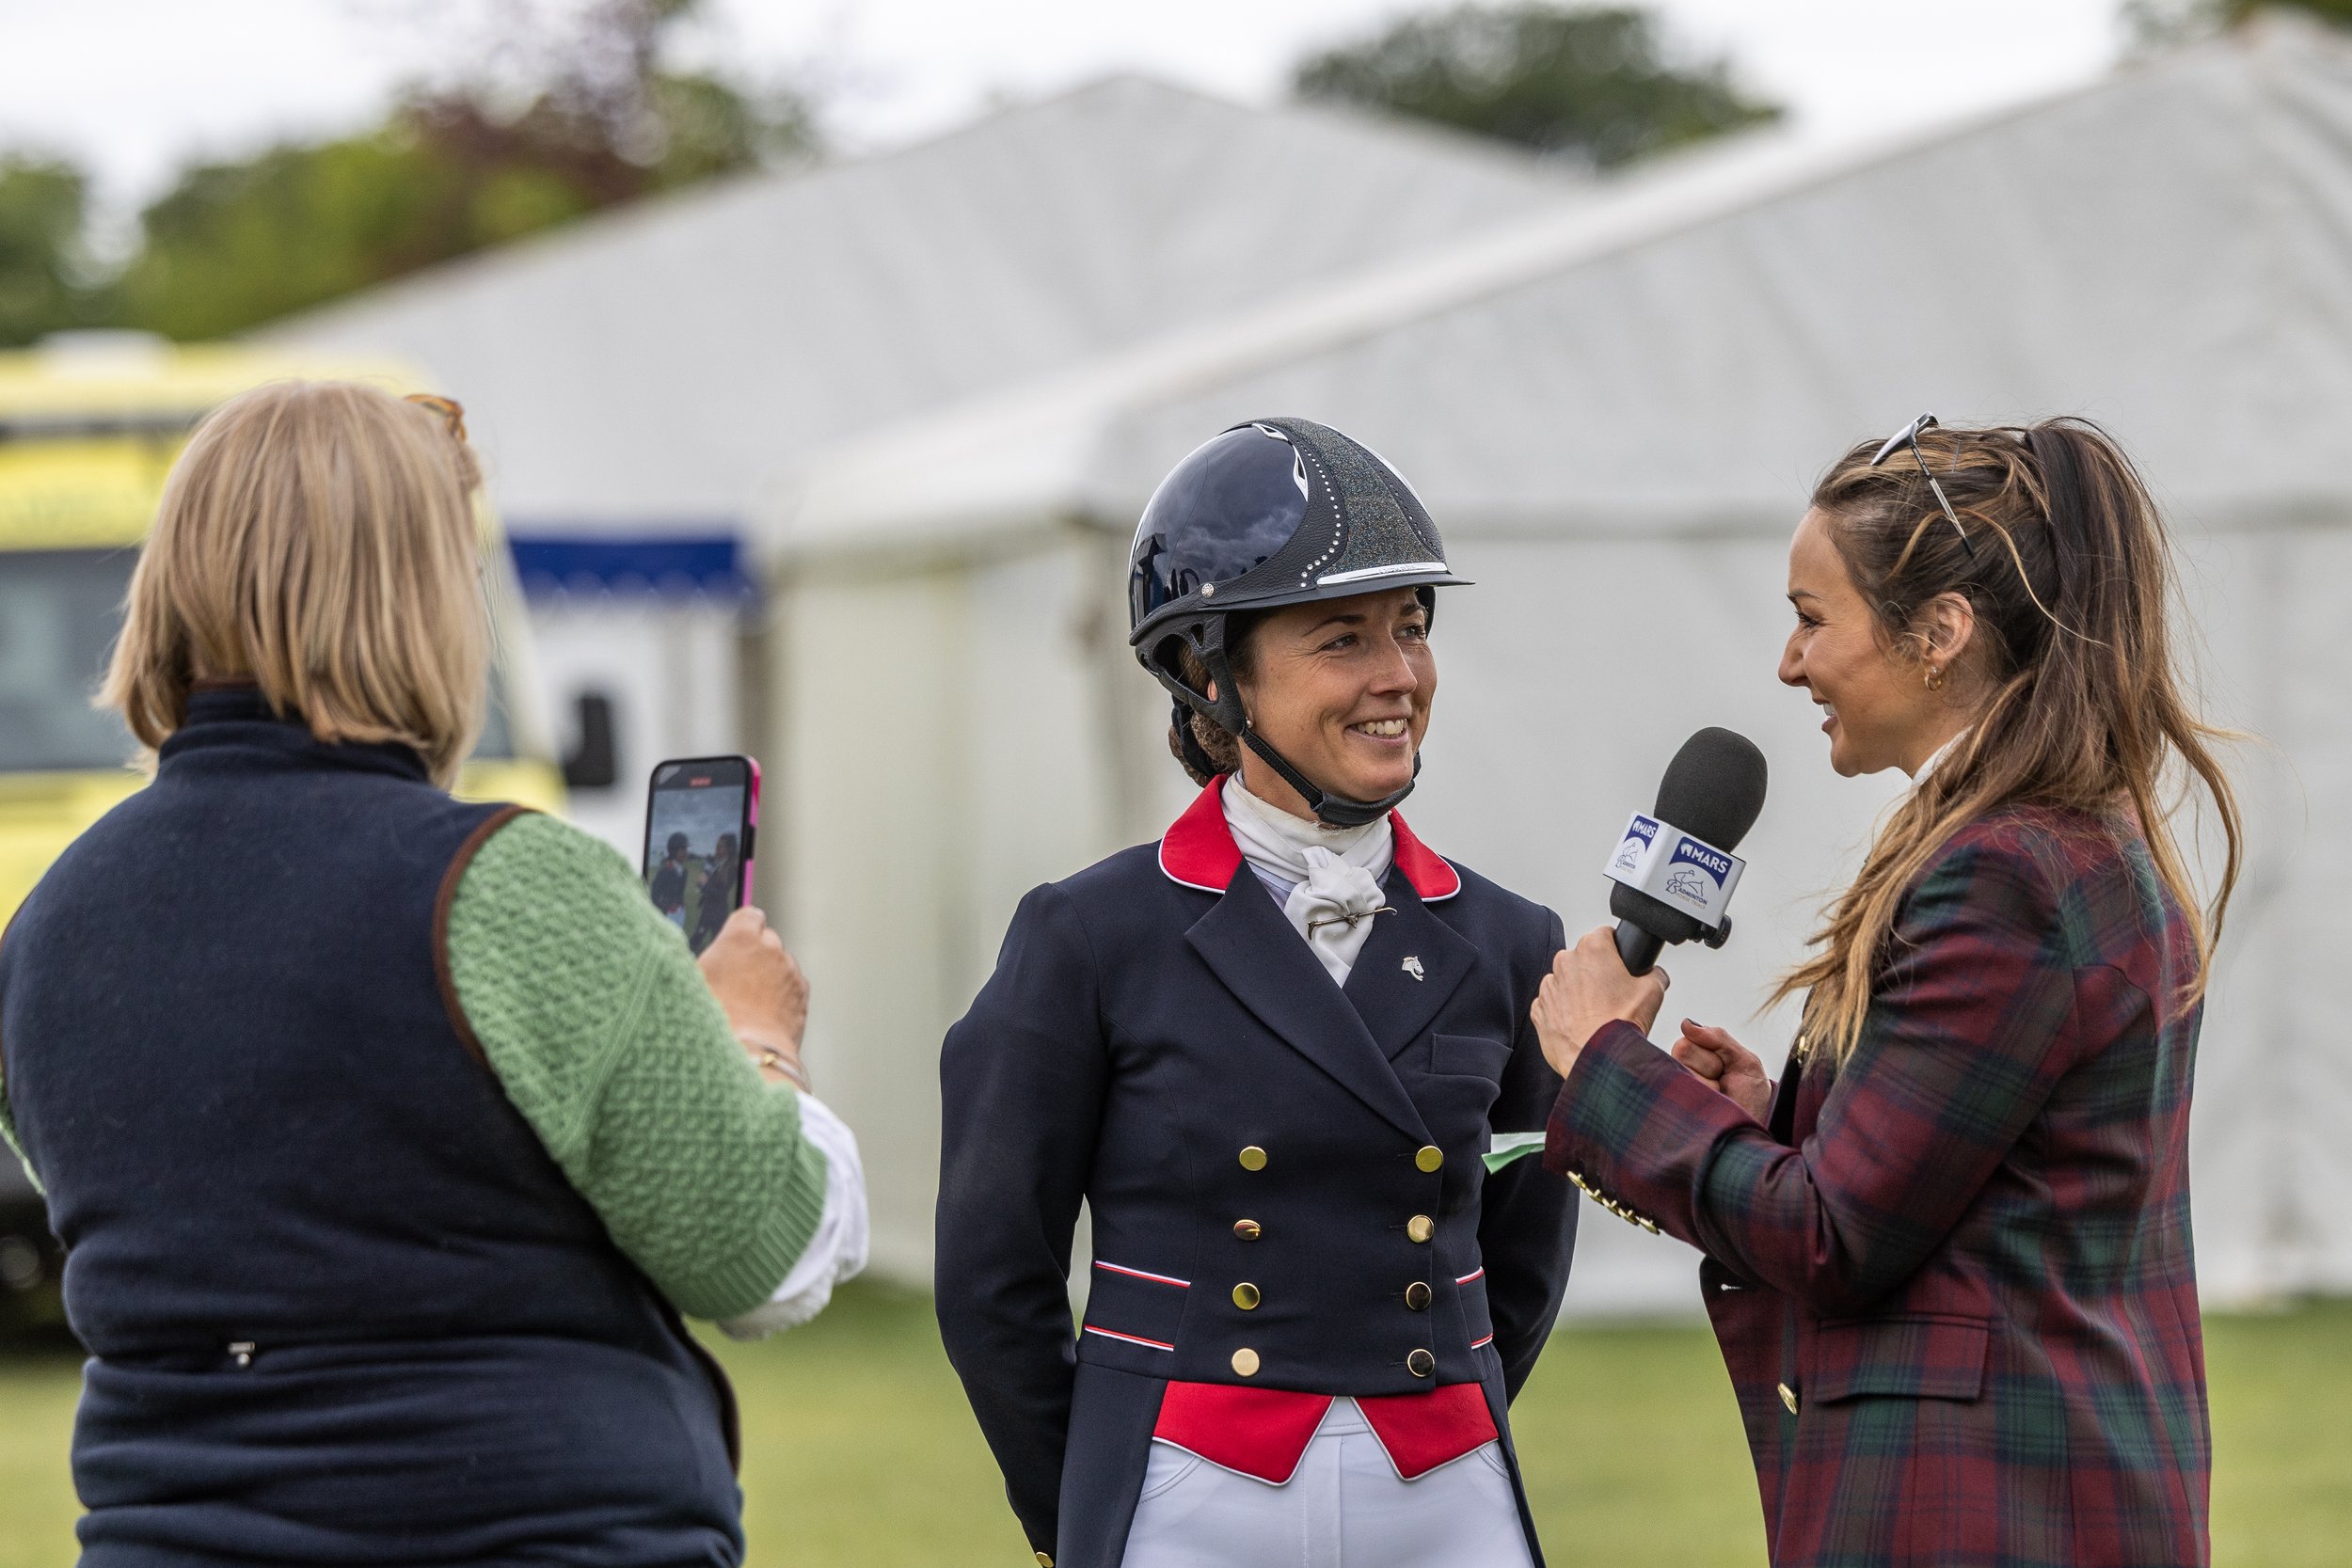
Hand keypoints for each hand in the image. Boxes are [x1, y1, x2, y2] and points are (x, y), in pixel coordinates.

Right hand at [697, 906, 809, 1084]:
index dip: (741, 930)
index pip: (749, 916)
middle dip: (755, 954)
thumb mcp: (690, 982)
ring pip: (781, 963)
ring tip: (751, 1002)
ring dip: (771, 975)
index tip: (735, 943)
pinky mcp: (802, 994)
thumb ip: (701, 961)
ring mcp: (790, 970)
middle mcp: (770, 949)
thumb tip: (696, 958)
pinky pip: (793, 985)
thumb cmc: (714, 1020)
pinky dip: (784, 993)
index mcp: (740, 938)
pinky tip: (766, 1012)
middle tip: (737, 979)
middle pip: (766, 940)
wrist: (747, 1054)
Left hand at [1530, 926, 1668, 1078]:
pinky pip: (1553, 1003)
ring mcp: (1549, 986)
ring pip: (1566, 980)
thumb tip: (1655, 974)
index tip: (1620, 962)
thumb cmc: (1619, 1025)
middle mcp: (1565, 962)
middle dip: (1596, 971)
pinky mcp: (1539, 1009)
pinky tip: (1581, 1023)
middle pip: (1583, 958)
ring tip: (1597, 1012)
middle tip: (1613, 993)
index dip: (1615, 948)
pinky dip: (1564, 1011)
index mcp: (1592, 949)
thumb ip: (1656, 973)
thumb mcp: (1654, 991)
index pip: (1604, 934)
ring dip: (1578, 991)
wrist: (1597, 1059)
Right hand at [1669, 1020, 1771, 1123]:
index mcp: (1696, 1058)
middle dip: (1711, 1066)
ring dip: (1707, 1084)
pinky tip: (1708, 1107)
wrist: (1750, 1136)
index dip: (1715, 1053)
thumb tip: (1686, 1023)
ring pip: (1680, 1067)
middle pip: (1682, 1048)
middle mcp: (1678, 1071)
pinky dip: (1702, 1095)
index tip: (1728, 1071)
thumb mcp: (1745, 1062)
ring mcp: (1671, 1089)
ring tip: (1717, 1098)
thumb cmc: (1749, 1101)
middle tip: (1724, 1086)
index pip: (1690, 1038)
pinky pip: (1680, 1087)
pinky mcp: (1668, 1106)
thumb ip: (1719, 1038)